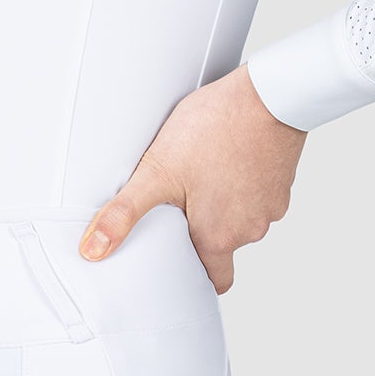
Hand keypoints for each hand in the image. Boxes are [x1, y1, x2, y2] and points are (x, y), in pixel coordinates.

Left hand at [78, 63, 306, 291]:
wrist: (268, 96)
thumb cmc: (215, 129)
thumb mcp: (157, 170)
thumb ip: (124, 213)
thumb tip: (93, 250)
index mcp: (219, 236)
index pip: (214, 280)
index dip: (195, 275)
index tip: (178, 259)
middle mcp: (251, 229)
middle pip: (224, 246)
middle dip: (203, 230)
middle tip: (181, 203)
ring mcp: (271, 206)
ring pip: (242, 219)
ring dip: (223, 205)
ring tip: (202, 174)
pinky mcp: (282, 182)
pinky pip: (259, 195)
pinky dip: (242, 184)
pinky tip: (225, 159)